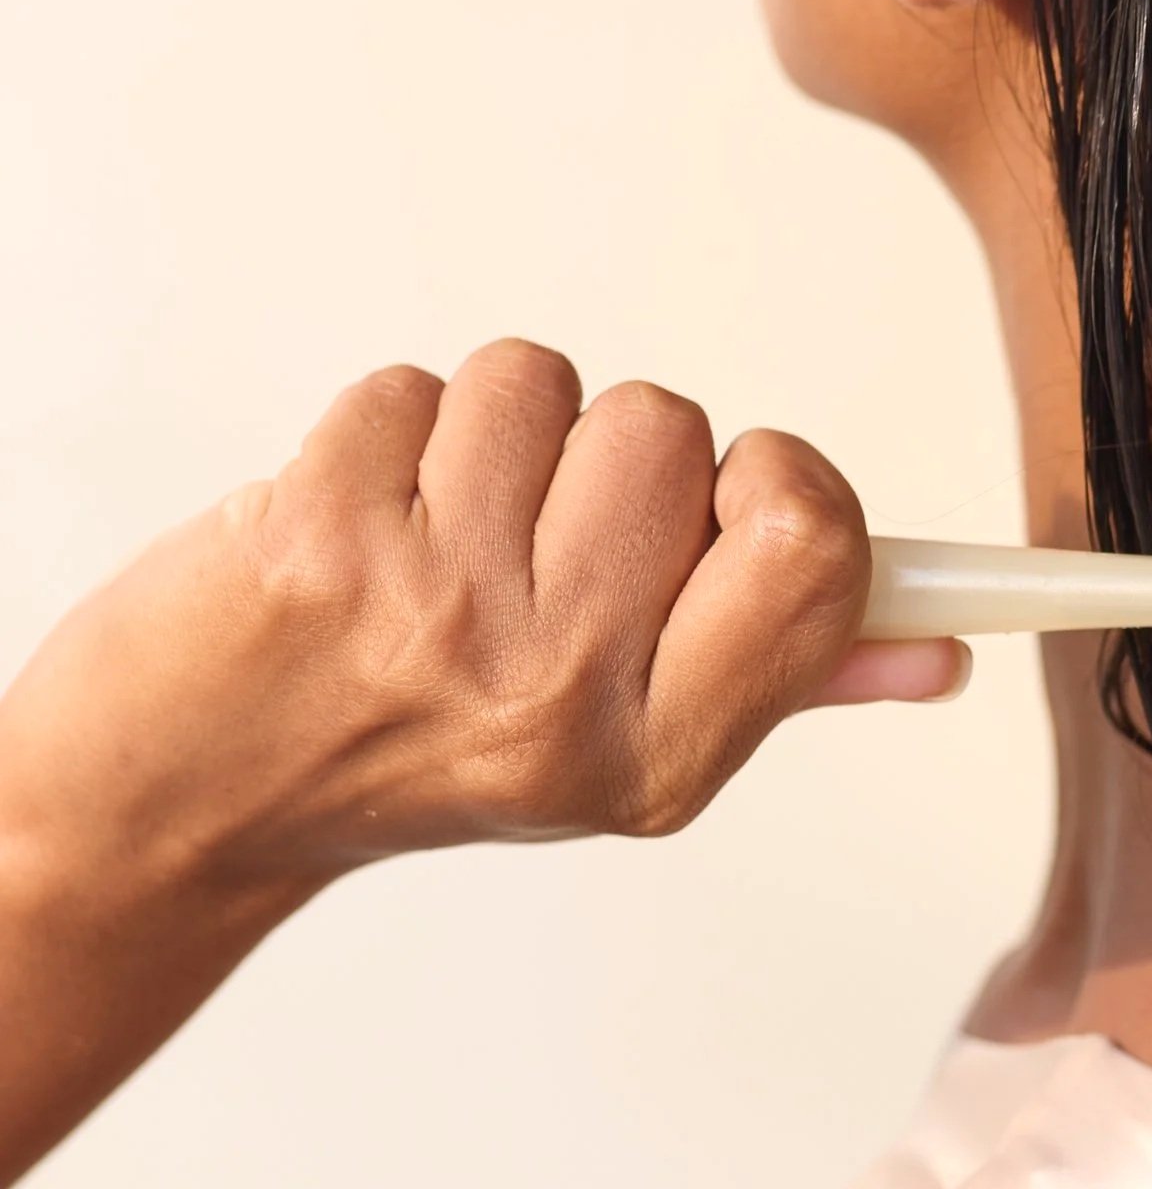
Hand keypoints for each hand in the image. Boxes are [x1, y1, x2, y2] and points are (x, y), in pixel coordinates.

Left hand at [0, 341, 967, 905]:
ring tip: (438, 534)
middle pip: (676, 436)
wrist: (188, 803)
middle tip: (537, 549)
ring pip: (549, 390)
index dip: (785, 483)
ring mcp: (442, 615)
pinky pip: (422, 386)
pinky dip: (390, 432)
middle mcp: (561, 695)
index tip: (747, 489)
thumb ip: (774, 680)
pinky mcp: (329, 533)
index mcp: (658, 755)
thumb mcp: (610, 757)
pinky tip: (362, 522)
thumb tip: (927, 649)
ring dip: (494, 435)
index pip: (814, 554)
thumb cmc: (399, 762)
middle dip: (611, 457)